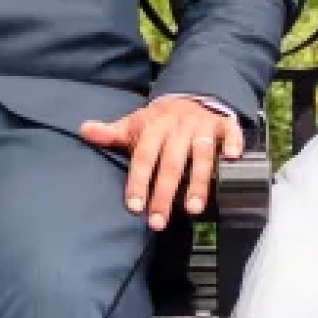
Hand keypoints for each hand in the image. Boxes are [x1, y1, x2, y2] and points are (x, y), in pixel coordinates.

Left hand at [79, 97, 243, 231]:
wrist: (192, 95)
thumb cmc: (160, 120)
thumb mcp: (135, 124)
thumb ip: (112, 133)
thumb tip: (84, 131)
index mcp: (154, 127)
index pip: (144, 157)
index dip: (139, 181)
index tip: (134, 206)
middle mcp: (179, 127)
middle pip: (172, 163)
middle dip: (165, 193)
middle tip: (158, 222)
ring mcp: (203, 126)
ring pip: (202, 154)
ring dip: (199, 181)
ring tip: (193, 209)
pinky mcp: (223, 124)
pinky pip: (230, 132)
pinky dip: (233, 144)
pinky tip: (233, 160)